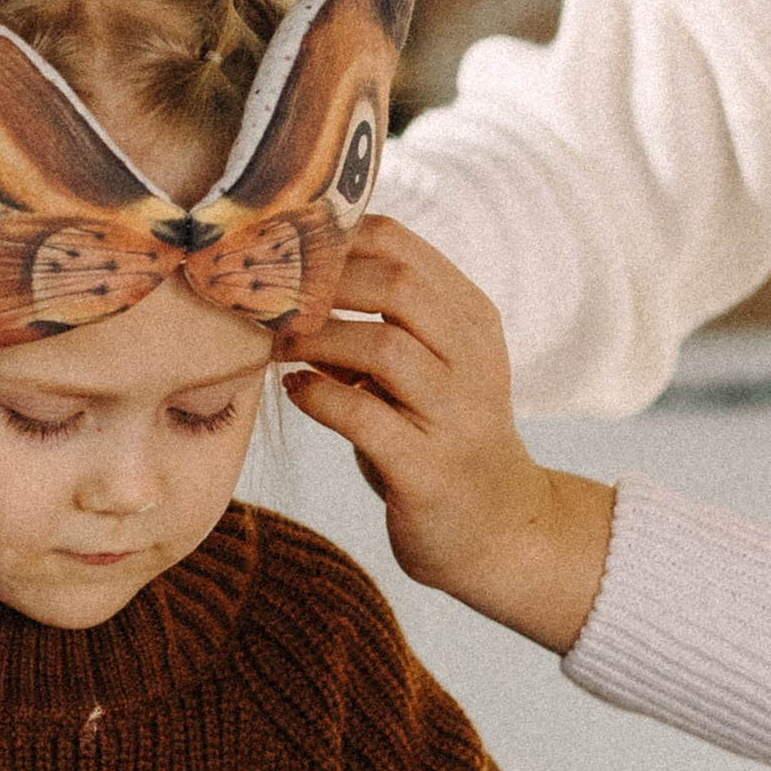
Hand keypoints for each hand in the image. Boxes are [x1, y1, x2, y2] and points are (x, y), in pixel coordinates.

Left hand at [278, 218, 616, 651]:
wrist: (498, 530)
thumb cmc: (443, 438)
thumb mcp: (429, 369)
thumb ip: (381, 323)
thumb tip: (295, 277)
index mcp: (472, 320)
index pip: (402, 247)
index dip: (335, 241)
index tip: (284, 256)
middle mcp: (474, 359)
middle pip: (397, 286)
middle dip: (322, 286)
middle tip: (271, 301)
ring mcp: (457, 414)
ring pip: (384, 347)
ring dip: (317, 340)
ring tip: (278, 346)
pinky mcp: (429, 468)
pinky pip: (364, 416)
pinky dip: (319, 397)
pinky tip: (296, 392)